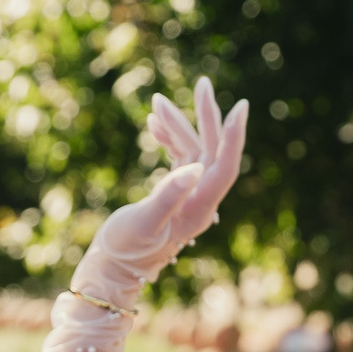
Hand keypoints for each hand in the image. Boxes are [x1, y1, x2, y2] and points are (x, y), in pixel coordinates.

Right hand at [74, 78, 249, 303]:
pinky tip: (153, 122)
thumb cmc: (125, 251)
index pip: (224, 166)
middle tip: (202, 83)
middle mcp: (199, 201)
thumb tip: (195, 168)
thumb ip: (168, 195)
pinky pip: (177, 159)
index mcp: (199, 208)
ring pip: (192, 151)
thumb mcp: (144, 222)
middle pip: (211, 151)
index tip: (241, 105)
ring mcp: (186, 197)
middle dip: (206, 116)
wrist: (111, 269)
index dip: (233, 136)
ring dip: (177, 125)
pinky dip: (167, 139)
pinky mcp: (172, 195)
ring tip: (157, 101)